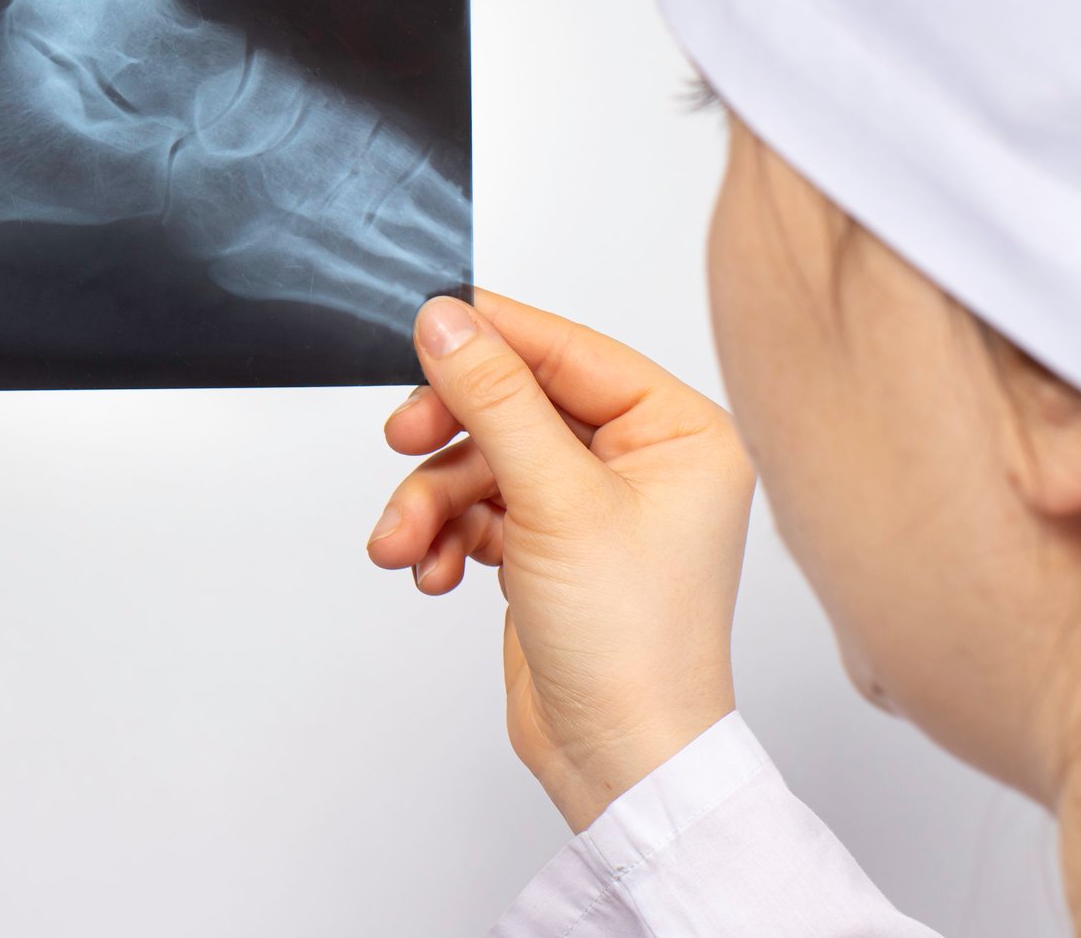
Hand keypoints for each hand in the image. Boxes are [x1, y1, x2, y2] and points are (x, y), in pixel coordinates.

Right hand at [367, 291, 752, 829]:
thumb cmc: (632, 645)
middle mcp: (641, 462)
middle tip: (402, 440)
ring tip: (404, 544)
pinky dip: (445, 536)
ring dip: (432, 501)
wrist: (618, 760)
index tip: (423, 326)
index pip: (569, 352)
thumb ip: (495, 400)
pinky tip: (434, 572)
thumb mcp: (555, 501)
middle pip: (515, 404)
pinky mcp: (550, 546)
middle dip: (450, 436)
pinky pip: (478, 509)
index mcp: (678, 433)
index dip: (491, 339)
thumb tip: (447, 321)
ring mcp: (592, 506)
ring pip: (483, 461)